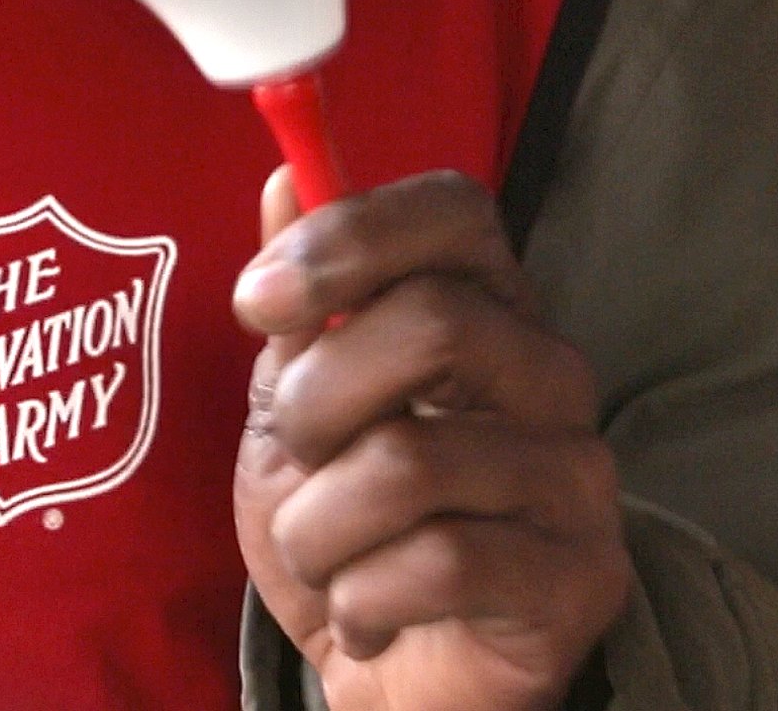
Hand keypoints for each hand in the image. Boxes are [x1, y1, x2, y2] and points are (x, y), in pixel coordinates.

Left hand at [233, 168, 629, 710]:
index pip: (454, 211)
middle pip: (434, 322)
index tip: (259, 299)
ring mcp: (575, 472)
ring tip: (326, 548)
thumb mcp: (298, 397)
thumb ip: (302, 298)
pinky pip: (438, 564)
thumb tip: (285, 179)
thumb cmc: (343, 512)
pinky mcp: (580, 575)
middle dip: (316, 401)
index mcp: (482, 308)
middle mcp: (547, 371)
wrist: (389, 657)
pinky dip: (357, 598)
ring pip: (410, 462)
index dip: (349, 234)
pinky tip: (366, 608)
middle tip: (299, 452)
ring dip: (318, 524)